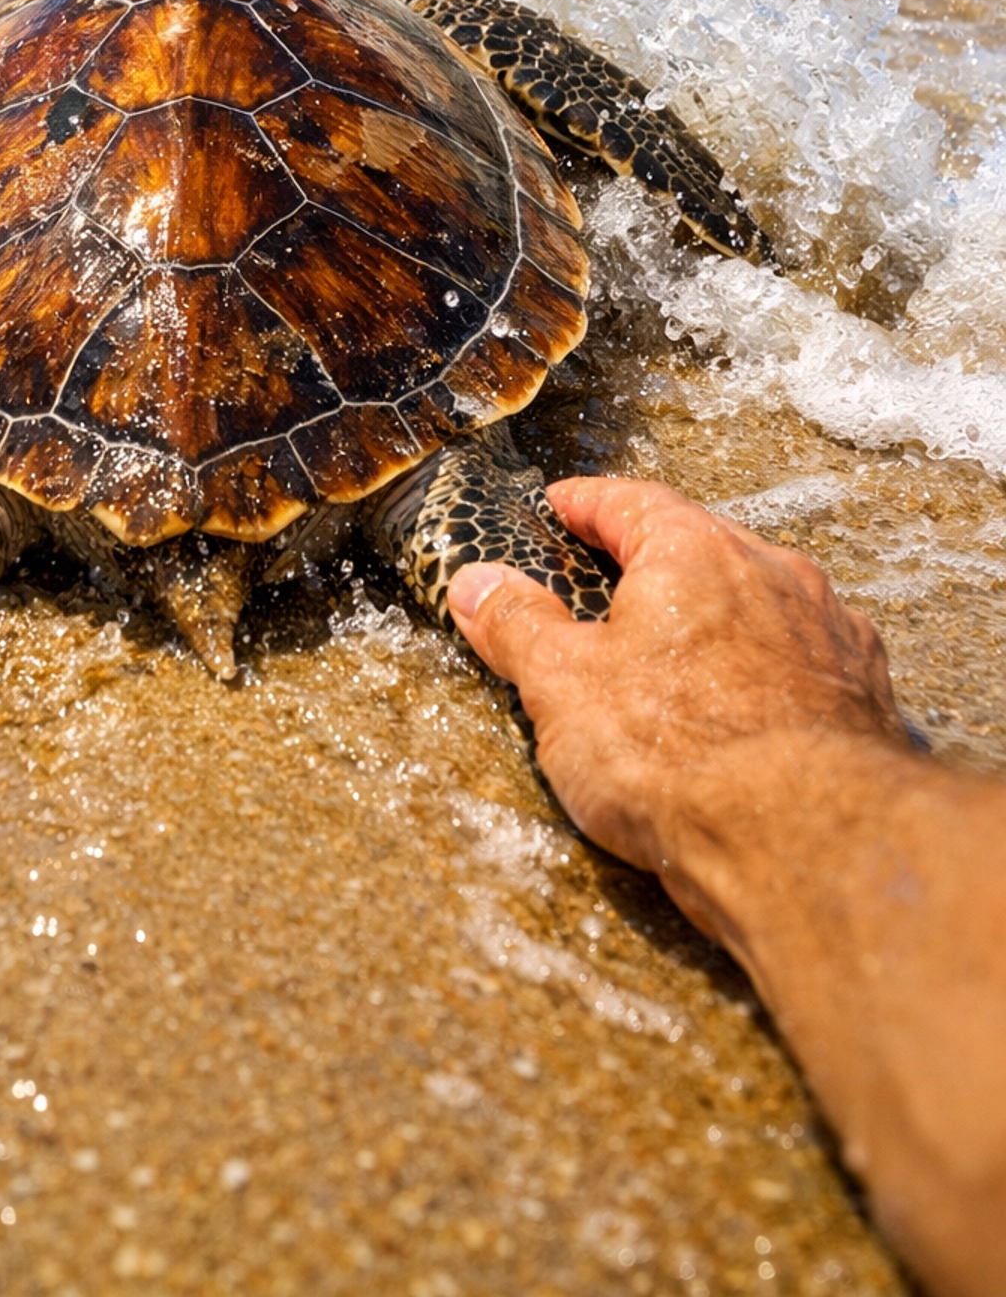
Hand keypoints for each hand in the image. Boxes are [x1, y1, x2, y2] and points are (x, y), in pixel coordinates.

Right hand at [447, 476, 907, 935]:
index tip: (560, 508)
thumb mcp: (563, 687)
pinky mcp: (864, 694)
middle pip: (700, 547)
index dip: (585, 504)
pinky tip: (744, 711)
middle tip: (609, 586)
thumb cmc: (680, 755)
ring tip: (676, 657)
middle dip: (652, 564)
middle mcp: (772, 573)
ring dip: (715, 619)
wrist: (808, 843)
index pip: (630, 501)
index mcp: (694, 551)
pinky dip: (764, 671)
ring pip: (757, 603)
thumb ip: (518, 627)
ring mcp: (827, 631)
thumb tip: (478, 586)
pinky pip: (800, 660)